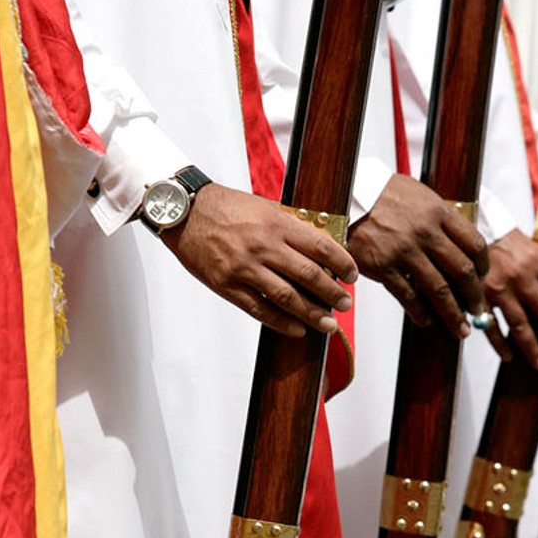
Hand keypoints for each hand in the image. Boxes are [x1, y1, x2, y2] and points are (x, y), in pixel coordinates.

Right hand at [163, 185, 356, 337]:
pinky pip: (259, 309)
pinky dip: (281, 322)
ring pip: (287, 297)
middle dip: (332, 293)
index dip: (342, 263)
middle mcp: (263, 246)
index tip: (352, 275)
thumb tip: (320, 248)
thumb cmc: (226, 207)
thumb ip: (290, 227)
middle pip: (309, 275)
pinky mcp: (227, 285)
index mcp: (276, 224)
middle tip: (345, 304)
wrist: (185, 212)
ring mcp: (244, 268)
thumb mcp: (264, 208)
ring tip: (327, 323)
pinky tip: (296, 329)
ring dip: (312, 313)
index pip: (321, 246)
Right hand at [345, 174, 488, 338]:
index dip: (484, 267)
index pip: (475, 245)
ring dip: (453, 314)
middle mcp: (425, 232)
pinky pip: (409, 297)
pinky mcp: (383, 266)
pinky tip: (426, 320)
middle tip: (476, 311)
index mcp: (439, 213)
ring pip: (439, 290)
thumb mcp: (421, 196)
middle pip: (462, 271)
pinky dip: (421, 314)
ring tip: (459, 328)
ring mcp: (404, 250)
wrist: (348, 196)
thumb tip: (462, 246)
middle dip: (474, 297)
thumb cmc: (385, 196)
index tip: (483, 279)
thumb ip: (442, 219)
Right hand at [481, 228, 537, 367]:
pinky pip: (492, 328)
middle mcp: (521, 277)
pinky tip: (509, 357)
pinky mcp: (479, 299)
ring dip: (533, 348)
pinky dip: (500, 345)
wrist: (472, 229)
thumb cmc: (505, 239)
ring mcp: (499, 291)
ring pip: (521, 327)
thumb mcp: (532, 246)